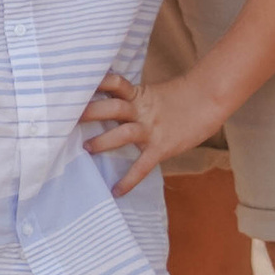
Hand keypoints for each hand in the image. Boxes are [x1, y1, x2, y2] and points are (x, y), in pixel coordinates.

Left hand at [81, 67, 214, 199]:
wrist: (208, 101)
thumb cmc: (180, 98)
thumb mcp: (152, 94)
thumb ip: (132, 99)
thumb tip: (107, 103)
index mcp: (138, 94)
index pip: (114, 83)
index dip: (96, 83)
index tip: (74, 85)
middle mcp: (141, 110)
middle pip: (112, 107)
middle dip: (90, 112)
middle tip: (66, 117)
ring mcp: (151, 128)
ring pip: (123, 132)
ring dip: (103, 141)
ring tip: (86, 148)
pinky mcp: (161, 147)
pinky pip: (142, 166)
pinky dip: (128, 180)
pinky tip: (117, 191)